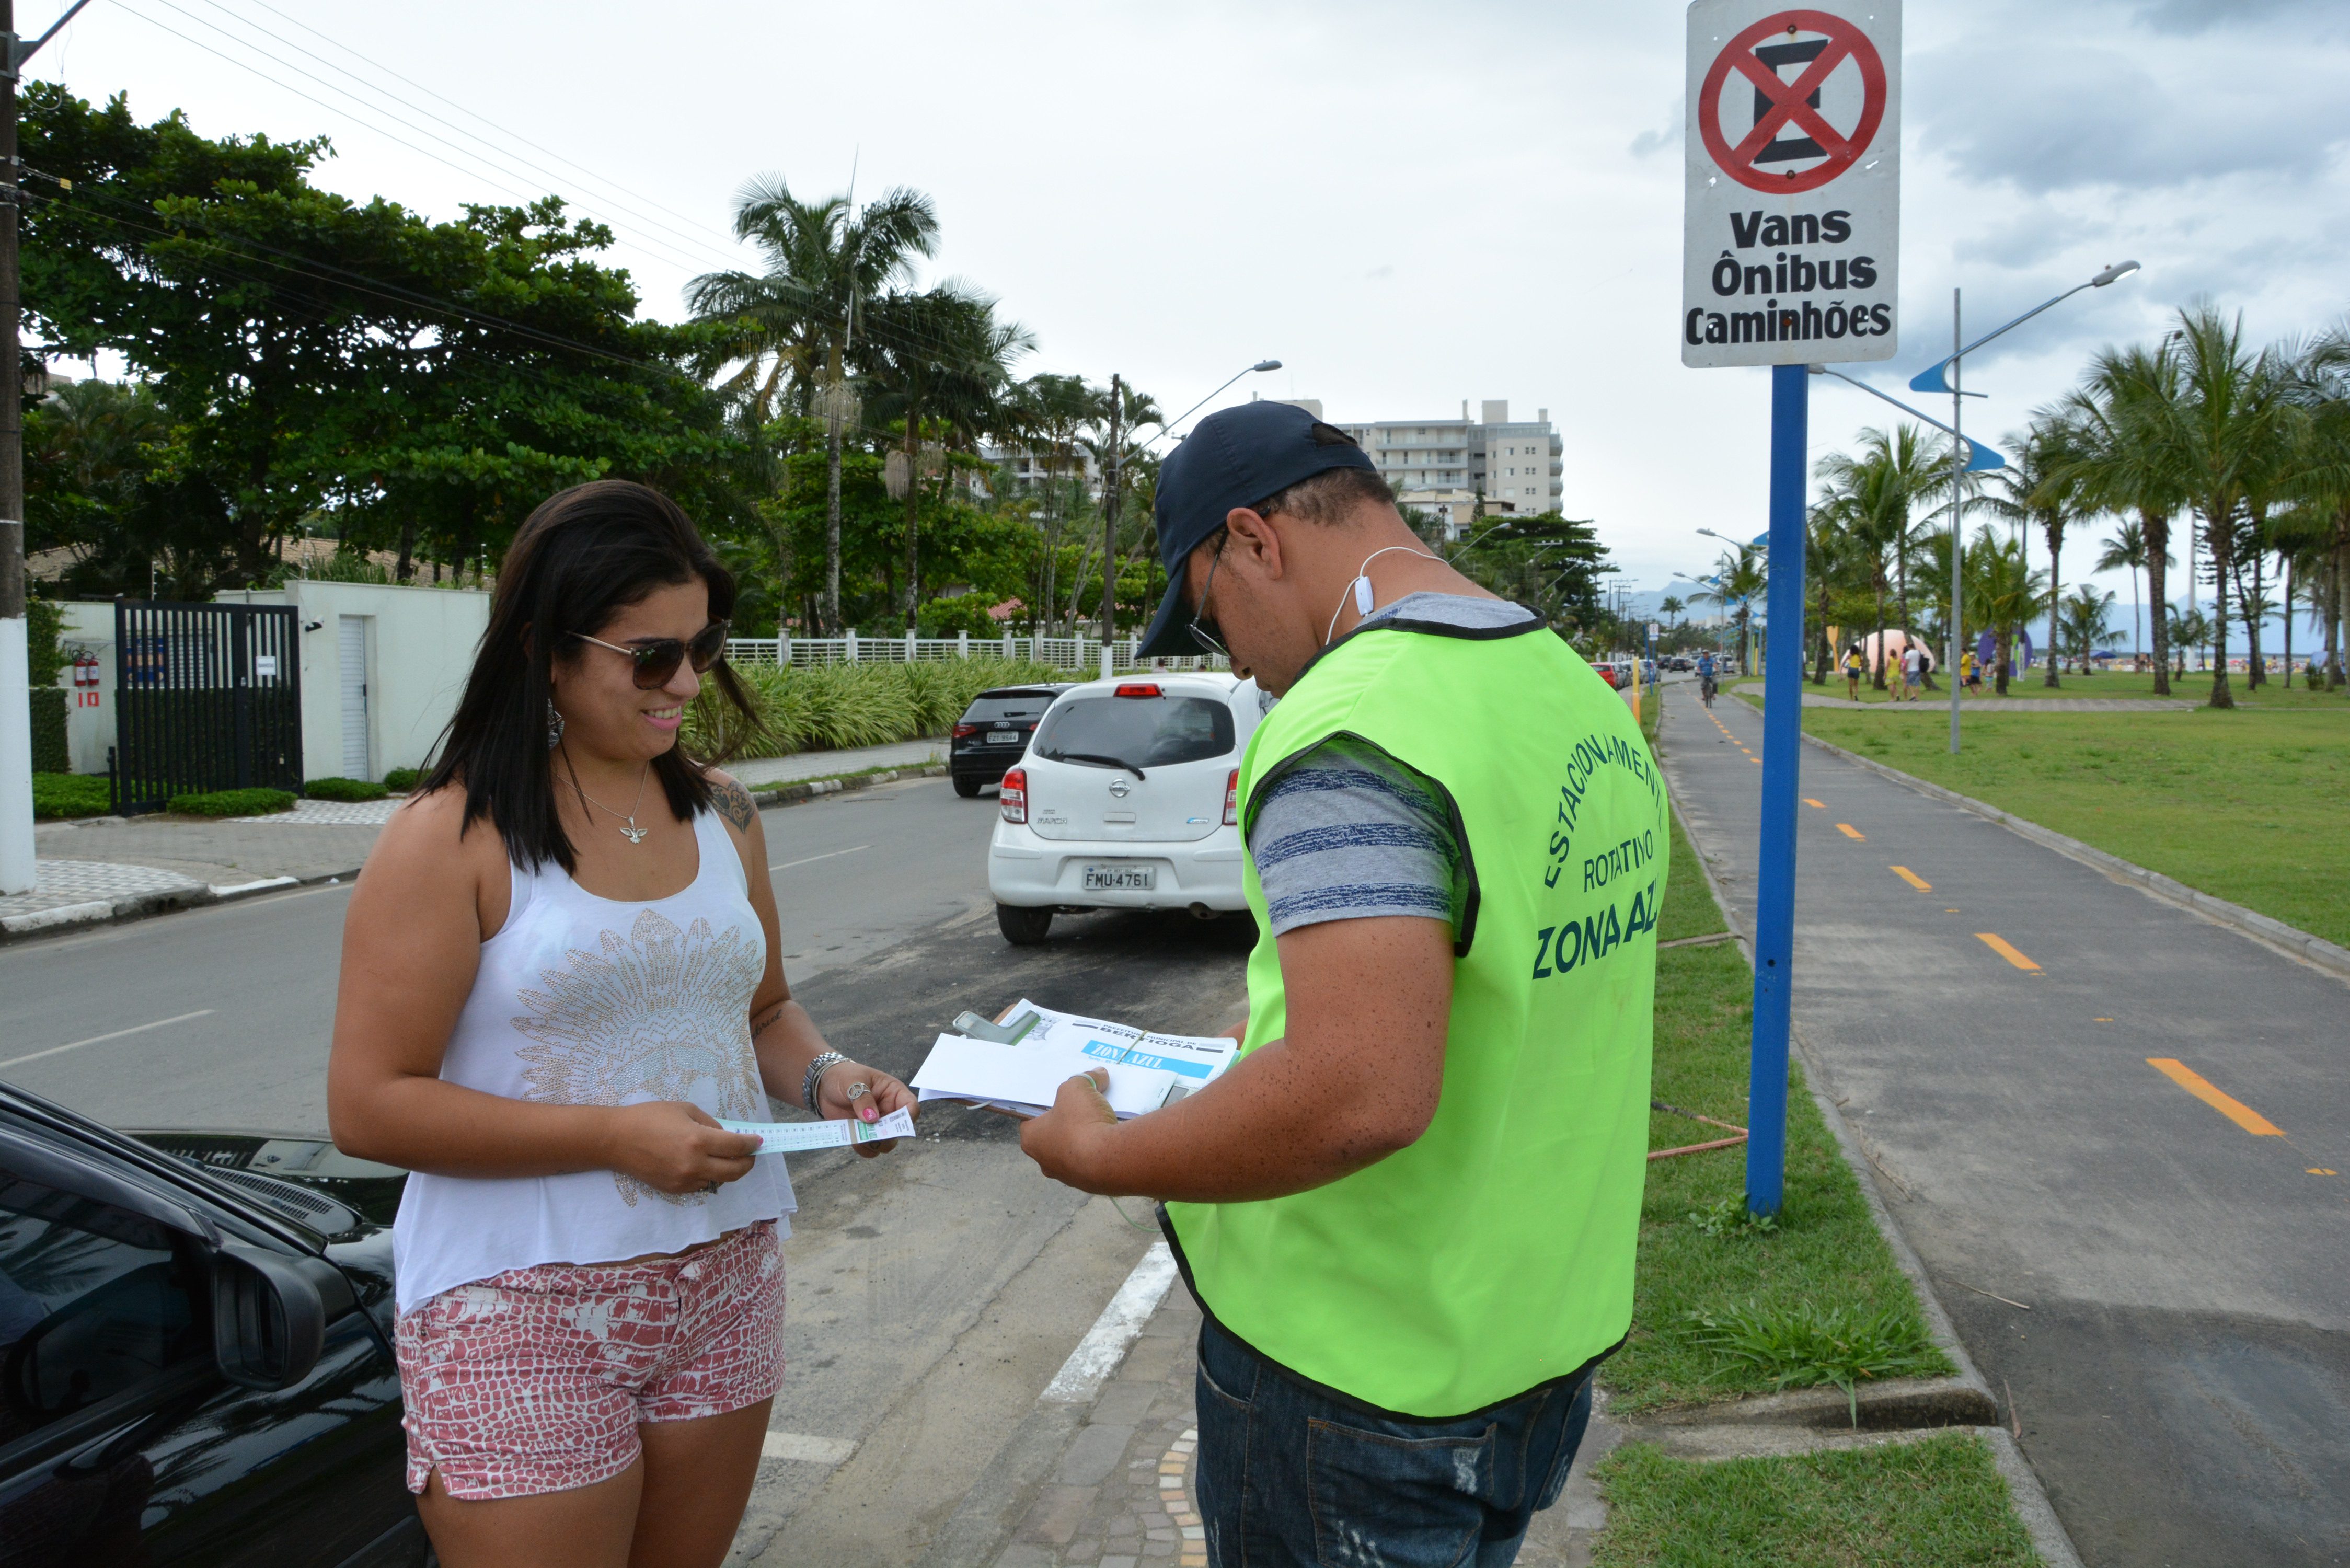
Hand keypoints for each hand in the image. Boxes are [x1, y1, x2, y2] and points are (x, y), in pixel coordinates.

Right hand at [602, 1102, 760, 1194]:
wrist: (616, 1140)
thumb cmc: (650, 1117)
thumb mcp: (685, 1110)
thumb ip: (710, 1124)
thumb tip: (728, 1136)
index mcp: (698, 1141)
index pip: (736, 1146)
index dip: (752, 1144)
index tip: (758, 1141)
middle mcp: (694, 1165)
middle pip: (735, 1171)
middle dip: (747, 1163)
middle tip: (750, 1155)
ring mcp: (684, 1181)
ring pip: (719, 1181)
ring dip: (727, 1170)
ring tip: (725, 1158)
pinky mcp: (674, 1190)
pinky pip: (700, 1185)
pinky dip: (708, 1176)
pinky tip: (703, 1164)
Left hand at [816, 1060, 917, 1157]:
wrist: (824, 1084)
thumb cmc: (843, 1076)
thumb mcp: (853, 1081)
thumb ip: (863, 1098)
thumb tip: (872, 1118)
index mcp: (893, 1093)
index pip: (911, 1107)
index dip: (908, 1118)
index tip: (894, 1125)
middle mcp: (889, 1111)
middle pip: (899, 1131)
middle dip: (887, 1136)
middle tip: (871, 1133)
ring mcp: (877, 1124)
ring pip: (885, 1143)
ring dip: (874, 1143)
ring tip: (858, 1134)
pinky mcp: (864, 1134)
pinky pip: (869, 1149)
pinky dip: (862, 1148)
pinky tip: (852, 1137)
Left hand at [1020, 1069, 1118, 1188]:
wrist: (1108, 1159)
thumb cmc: (1080, 1122)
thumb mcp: (1078, 1088)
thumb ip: (1085, 1078)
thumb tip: (1099, 1073)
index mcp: (1031, 1139)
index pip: (1032, 1119)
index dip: (1047, 1107)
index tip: (1062, 1100)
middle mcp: (1044, 1161)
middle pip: (1054, 1135)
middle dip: (1068, 1122)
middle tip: (1083, 1109)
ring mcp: (1066, 1176)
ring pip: (1073, 1151)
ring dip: (1085, 1138)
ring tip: (1102, 1122)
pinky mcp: (1088, 1183)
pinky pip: (1091, 1162)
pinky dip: (1099, 1151)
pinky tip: (1110, 1139)